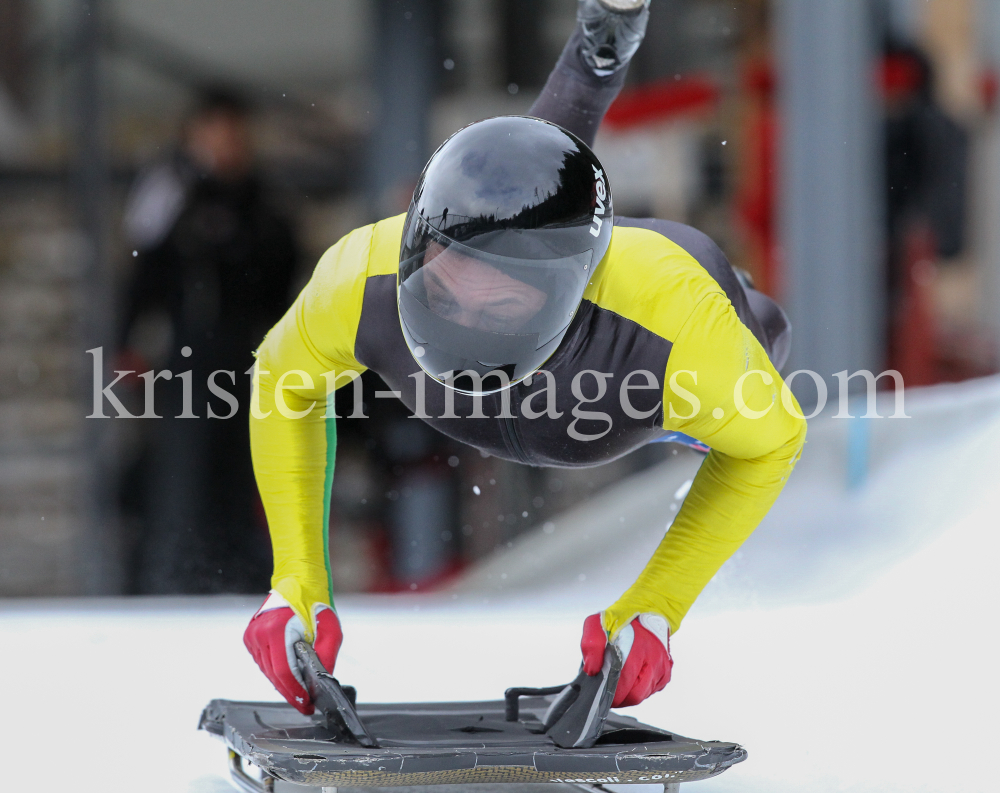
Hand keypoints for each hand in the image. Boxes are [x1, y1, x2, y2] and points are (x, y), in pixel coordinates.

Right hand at [243, 591, 342, 713]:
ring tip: (299, 693)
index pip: (284, 671)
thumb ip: (327, 655)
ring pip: (267, 671)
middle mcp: (260, 634)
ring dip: (282, 684)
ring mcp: (252, 636)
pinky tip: (288, 676)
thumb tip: (323, 679)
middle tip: (304, 705)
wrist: (298, 581)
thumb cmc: (315, 603)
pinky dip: (275, 672)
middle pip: (274, 675)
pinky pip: (263, 663)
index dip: (295, 691)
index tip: (306, 703)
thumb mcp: (330, 629)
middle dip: (290, 692)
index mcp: (278, 629)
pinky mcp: (250, 637)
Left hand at [580, 612, 671, 706]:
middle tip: (607, 692)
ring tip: (618, 682)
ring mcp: (662, 667)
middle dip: (620, 698)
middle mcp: (655, 659)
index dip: (610, 692)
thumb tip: (592, 669)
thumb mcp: (598, 622)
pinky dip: (639, 688)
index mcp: (639, 647)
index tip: (600, 692)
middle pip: (636, 695)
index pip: (624, 683)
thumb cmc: (622, 619)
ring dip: (629, 693)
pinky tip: (631, 677)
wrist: (648, 609)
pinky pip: (651, 691)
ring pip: (643, 695)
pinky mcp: (666, 673)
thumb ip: (591, 644)